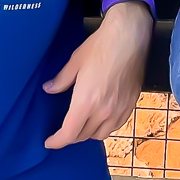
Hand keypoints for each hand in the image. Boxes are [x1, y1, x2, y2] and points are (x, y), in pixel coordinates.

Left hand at [43, 1, 152, 147]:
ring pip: (101, 134)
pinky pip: (116, 125)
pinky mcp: (130, 105)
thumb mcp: (75, 62)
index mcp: (85, 102)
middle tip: (63, 130)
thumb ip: (61, 80)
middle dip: (71, 136)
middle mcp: (103, 111)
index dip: (57, 141)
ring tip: (82, 125)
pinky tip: (100, 118)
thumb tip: (49, 89)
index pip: (69, 134)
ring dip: (88, 133)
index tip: (49, 142)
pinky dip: (105, 127)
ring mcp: (119, 110)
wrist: (130, 36)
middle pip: (84, 136)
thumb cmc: (101, 46)